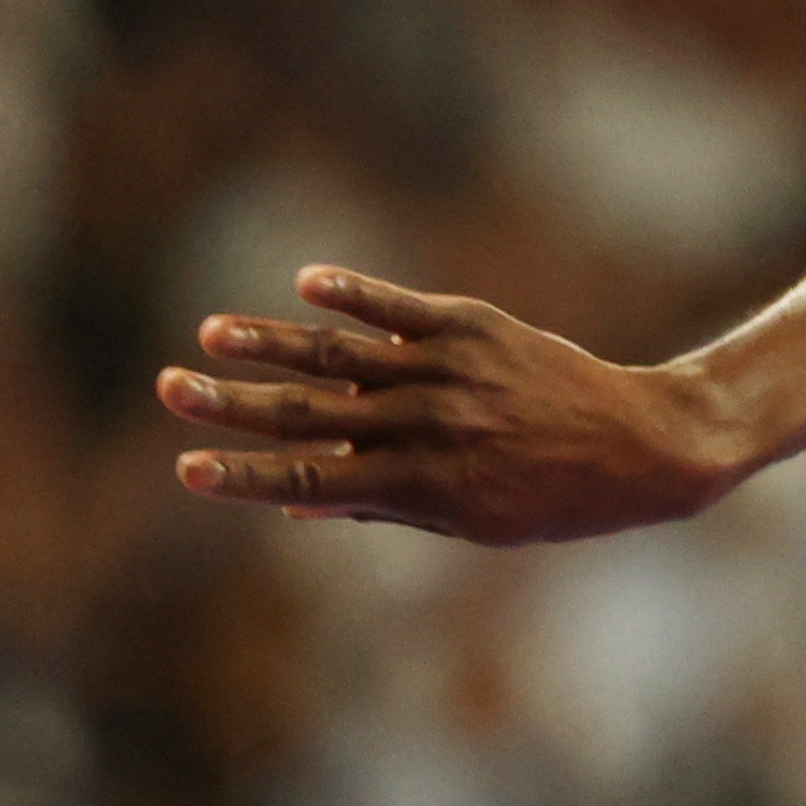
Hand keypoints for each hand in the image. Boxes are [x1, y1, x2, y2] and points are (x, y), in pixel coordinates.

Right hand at [159, 265, 737, 543]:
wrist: (638, 444)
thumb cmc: (550, 496)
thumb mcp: (470, 523)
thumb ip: (384, 507)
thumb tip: (297, 501)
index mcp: (421, 485)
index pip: (311, 478)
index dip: (243, 475)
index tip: (187, 467)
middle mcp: (426, 426)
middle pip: (308, 414)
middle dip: (232, 405)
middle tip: (168, 389)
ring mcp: (446, 371)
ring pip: (340, 354)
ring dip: (270, 344)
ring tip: (210, 336)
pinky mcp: (471, 327)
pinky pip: (399, 308)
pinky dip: (352, 294)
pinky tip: (306, 283)